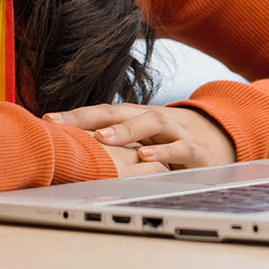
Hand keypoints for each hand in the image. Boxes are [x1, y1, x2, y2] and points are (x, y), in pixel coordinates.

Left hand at [46, 103, 238, 171]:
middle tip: (60, 124)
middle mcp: (154, 119)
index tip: (47, 121)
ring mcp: (176, 132)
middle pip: (119, 111)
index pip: (102, 111)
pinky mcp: (196, 151)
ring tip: (101, 138)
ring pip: (151, 123)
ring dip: (125, 130)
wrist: (221, 141)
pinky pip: (180, 148)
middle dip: (88, 117)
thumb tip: (72, 150)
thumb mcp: (144, 139)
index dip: (75, 116)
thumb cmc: (171, 142)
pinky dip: (163, 152)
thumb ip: (116, 141)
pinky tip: (146, 158)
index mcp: (137, 116)